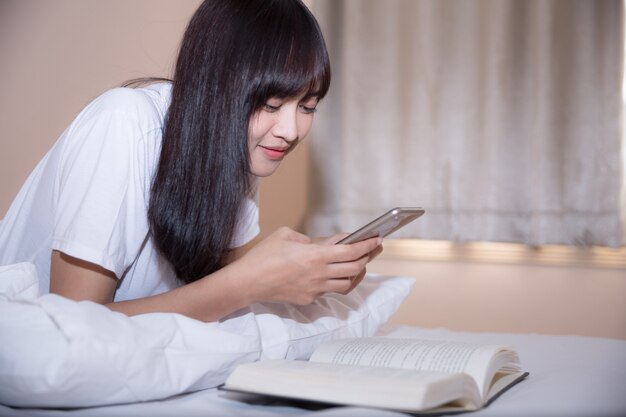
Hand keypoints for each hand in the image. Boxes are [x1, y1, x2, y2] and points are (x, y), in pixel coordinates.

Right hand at [231, 227, 381, 304]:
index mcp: (315, 256)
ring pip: (346, 284)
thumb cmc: (264, 256)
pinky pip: (329, 291)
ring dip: (355, 273)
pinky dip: (336, 281)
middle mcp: (319, 274)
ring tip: (357, 263)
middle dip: (367, 258)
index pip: (351, 251)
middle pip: (354, 269)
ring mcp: (315, 289)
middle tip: (373, 249)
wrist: (248, 282)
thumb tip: (329, 243)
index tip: (376, 240)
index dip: (367, 245)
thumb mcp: (286, 235)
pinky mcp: (308, 299)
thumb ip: (312, 239)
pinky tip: (335, 274)